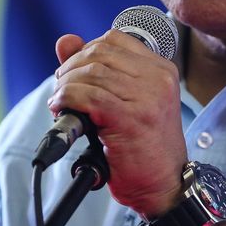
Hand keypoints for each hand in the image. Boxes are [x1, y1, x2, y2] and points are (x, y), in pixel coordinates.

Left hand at [49, 30, 186, 217]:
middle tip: (61, 88)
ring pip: (91, 72)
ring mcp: (147, 97)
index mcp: (162, 70)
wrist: (165, 186)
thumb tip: (65, 41)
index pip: (115, 39)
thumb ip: (97, 70)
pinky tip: (61, 110)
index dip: (86, 50)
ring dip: (66, 85)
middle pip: (100, 52)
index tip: (74, 72)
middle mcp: (158, 78)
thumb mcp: (126, 101)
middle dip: (71, 67)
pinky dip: (67, 99)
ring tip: (60, 102)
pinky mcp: (131, 117)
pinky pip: (88, 95)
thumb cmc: (145, 148)